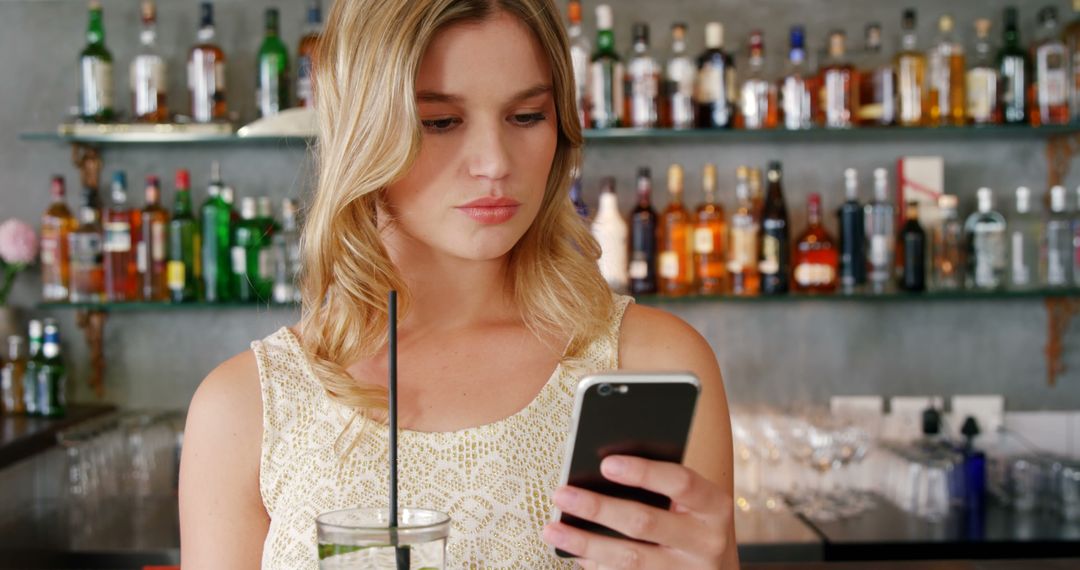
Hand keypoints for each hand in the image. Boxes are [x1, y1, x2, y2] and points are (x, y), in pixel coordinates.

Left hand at [542, 455, 732, 568]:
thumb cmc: (697, 524)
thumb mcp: (696, 502)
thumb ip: (663, 484)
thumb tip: (603, 468)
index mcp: (714, 506)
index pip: (681, 482)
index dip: (643, 472)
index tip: (605, 463)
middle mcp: (706, 542)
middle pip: (644, 523)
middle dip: (598, 508)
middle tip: (562, 494)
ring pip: (629, 559)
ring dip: (585, 544)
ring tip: (552, 530)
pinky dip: (597, 566)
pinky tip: (574, 554)